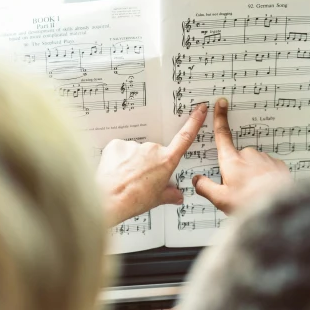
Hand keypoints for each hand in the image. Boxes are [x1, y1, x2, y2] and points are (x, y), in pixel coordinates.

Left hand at [97, 103, 207, 225]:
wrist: (110, 199)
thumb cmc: (134, 200)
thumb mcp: (157, 199)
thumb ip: (169, 194)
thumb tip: (177, 196)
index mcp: (166, 161)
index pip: (184, 138)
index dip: (194, 122)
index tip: (199, 110)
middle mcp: (152, 150)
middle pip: (153, 152)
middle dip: (148, 163)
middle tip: (140, 179)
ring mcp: (134, 145)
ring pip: (135, 152)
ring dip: (132, 161)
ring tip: (125, 178)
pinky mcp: (117, 145)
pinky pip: (120, 150)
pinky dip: (118, 159)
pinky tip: (115, 171)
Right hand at [193, 98, 290, 213]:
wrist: (279, 207)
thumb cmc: (250, 203)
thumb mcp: (221, 199)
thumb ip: (206, 188)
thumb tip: (197, 181)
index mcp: (231, 161)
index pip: (222, 135)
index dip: (220, 118)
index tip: (221, 104)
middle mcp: (248, 155)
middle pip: (237, 158)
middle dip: (236, 170)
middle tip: (238, 191)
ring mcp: (265, 159)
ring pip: (253, 164)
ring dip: (252, 175)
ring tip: (254, 194)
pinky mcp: (278, 165)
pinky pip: (267, 168)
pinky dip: (265, 177)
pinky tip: (265, 190)